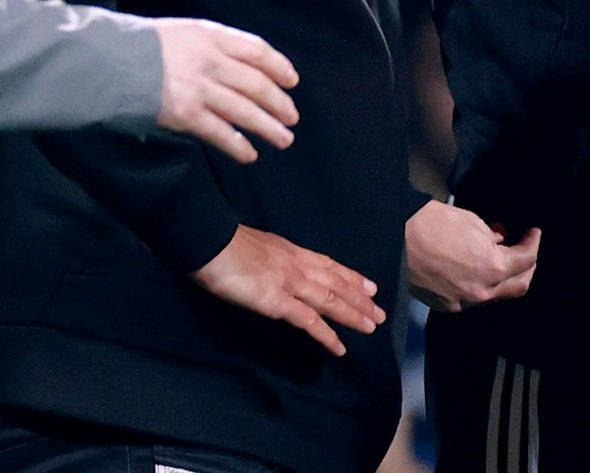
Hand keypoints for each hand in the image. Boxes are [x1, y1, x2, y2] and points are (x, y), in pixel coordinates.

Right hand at [152, 20, 299, 164]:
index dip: (279, 66)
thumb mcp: (181, 32)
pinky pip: (221, 133)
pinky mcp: (186, 115)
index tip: (292, 80)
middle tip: (292, 117)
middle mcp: (210, 61)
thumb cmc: (140, 47)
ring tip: (283, 139)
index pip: (256, 50)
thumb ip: (211, 47)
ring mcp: (199, 89)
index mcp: (210, 35)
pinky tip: (250, 154)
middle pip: (257, 84)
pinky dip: (239, 145)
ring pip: (246, 111)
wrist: (106, 62)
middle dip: (279, 103)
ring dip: (268, 127)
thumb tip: (240, 68)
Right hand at [192, 226, 384, 355]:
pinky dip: (326, 335)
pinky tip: (339, 347)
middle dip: (360, 298)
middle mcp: (297, 265)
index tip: (369, 285)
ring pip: (330, 300)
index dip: (350, 276)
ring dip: (353, 314)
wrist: (210, 241)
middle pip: (336, 283)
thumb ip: (269, 259)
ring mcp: (290, 283)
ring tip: (372, 326)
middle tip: (379, 311)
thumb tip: (271, 268)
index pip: (328, 264)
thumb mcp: (256, 246)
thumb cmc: (224, 244)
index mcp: (291, 251)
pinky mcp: (278, 301)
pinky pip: (309, 321)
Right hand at [406, 201, 539, 311]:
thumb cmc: (434, 224)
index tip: (533, 234)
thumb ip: (492, 237)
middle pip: (519, 285)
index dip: (533, 244)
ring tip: (499, 258)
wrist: (396, 238)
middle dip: (528, 267)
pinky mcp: (447, 305)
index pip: (526, 259)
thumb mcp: (473, 222)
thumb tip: (499, 241)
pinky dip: (481, 285)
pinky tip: (475, 270)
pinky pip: (473, 298)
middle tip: (526, 250)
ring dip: (503, 278)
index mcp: (493, 267)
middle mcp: (482, 291)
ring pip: (496, 295)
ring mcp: (464, 302)